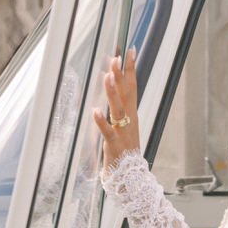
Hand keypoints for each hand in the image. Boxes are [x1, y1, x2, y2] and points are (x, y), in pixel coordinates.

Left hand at [93, 49, 140, 167]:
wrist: (131, 177)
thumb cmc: (124, 149)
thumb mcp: (123, 124)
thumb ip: (117, 106)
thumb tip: (110, 86)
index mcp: (132, 114)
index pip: (132, 86)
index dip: (131, 68)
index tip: (130, 50)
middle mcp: (129, 120)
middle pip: (126, 93)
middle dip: (122, 74)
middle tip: (117, 56)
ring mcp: (122, 132)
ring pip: (118, 109)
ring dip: (112, 92)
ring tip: (107, 75)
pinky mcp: (114, 145)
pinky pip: (107, 132)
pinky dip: (101, 121)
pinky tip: (94, 112)